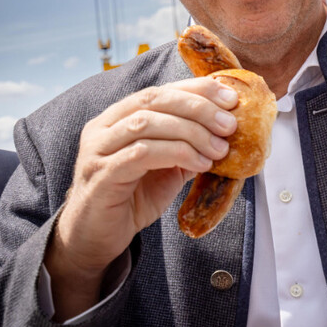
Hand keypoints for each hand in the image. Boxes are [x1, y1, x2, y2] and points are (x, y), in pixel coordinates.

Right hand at [45, 78, 237, 319]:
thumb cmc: (131, 199)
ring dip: (191, 133)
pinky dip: (176, 154)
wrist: (96, 237)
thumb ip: (188, 147)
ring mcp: (98, 148)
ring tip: (219, 149)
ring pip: (148, 123)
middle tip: (229, 124)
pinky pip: (142, 154)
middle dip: (198, 108)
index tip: (230, 98)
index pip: (161, 90)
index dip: (196, 89)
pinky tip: (199, 164)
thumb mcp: (167, 167)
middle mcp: (104, 126)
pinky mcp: (101, 174)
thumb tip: (225, 132)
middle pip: (154, 100)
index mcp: (119, 116)